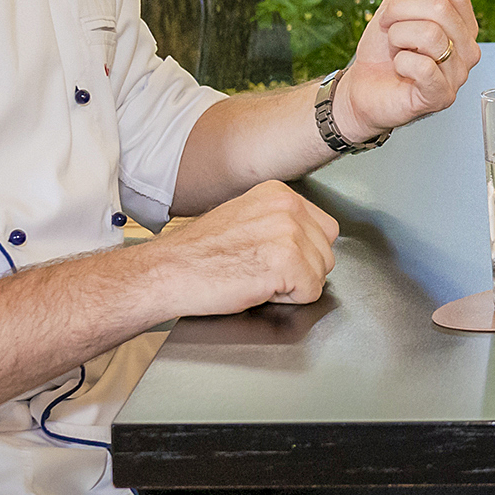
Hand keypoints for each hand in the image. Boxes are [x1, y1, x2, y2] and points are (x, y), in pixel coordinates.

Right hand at [159, 179, 339, 313]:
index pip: (322, 229)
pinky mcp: (287, 262)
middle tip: (262, 270)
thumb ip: (278, 222)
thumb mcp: (244, 217)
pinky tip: (259, 289)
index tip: (269, 256)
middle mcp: (288, 207)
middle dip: (302, 269)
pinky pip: (311, 293)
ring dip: (293, 285)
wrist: (168, 271)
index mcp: (279, 193)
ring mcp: (289, 233)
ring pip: (321, 273)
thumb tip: (305, 239)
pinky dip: (287, 301)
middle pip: (326, 251)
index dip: (300, 252)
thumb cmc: (198, 253)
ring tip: (257, 277)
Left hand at [336, 0, 482, 139]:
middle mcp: (468, 51)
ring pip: (430, 35)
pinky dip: (400, 63)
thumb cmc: (384, 50)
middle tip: (386, 24)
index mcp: (463, 27)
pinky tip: (398, 69)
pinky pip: (423, 67)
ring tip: (394, 49)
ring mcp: (457, 76)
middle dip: (400, 10)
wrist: (362, 88)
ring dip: (398, 37)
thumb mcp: (399, 5)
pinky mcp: (440, 97)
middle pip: (440, 9)